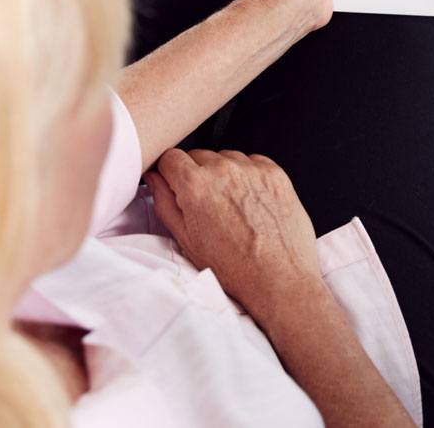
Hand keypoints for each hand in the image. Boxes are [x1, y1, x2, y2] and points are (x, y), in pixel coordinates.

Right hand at [146, 149, 323, 320]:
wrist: (278, 278)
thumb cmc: (234, 267)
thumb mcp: (186, 239)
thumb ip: (164, 203)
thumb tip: (155, 179)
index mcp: (196, 186)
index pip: (170, 157)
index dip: (170, 172)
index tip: (175, 183)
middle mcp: (224, 171)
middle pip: (198, 156)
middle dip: (196, 174)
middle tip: (205, 204)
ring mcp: (252, 170)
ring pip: (226, 158)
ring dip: (223, 174)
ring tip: (230, 206)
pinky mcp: (275, 174)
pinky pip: (253, 162)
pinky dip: (248, 175)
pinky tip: (249, 201)